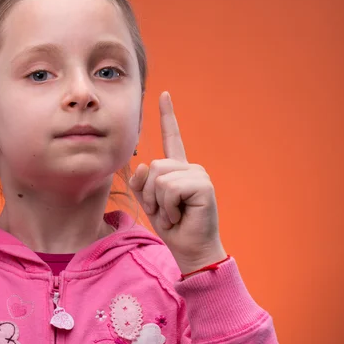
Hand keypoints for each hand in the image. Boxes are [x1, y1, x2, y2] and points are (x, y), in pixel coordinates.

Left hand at [129, 92, 226, 273]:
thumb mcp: (149, 203)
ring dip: (159, 203)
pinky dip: (169, 207)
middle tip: (165, 211)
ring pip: (160, 178)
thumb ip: (140, 183)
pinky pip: (170, 189)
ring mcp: (198, 175)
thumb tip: (143, 164)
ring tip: (174, 214)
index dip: (167, 116)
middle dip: (150, 194)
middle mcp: (190, 168)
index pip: (171, 138)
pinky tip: (181, 215)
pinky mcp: (203, 185)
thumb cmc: (172, 227)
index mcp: (178, 170)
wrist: (190, 249)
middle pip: (154, 166)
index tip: (164, 94)